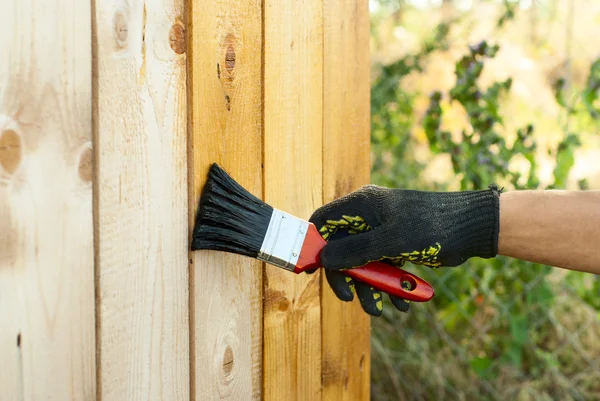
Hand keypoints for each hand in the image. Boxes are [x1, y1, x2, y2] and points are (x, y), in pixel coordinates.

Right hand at [309, 184, 500, 315]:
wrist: (473, 228)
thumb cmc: (432, 227)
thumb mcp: (391, 241)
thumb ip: (355, 251)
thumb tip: (323, 260)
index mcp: (362, 205)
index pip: (324, 221)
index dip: (314, 244)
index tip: (311, 269)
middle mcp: (368, 217)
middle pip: (341, 249)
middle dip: (348, 276)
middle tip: (351, 299)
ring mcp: (382, 231)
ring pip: (362, 262)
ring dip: (370, 287)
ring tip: (382, 310)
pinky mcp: (396, 244)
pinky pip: (382, 267)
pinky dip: (388, 284)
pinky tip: (401, 302)